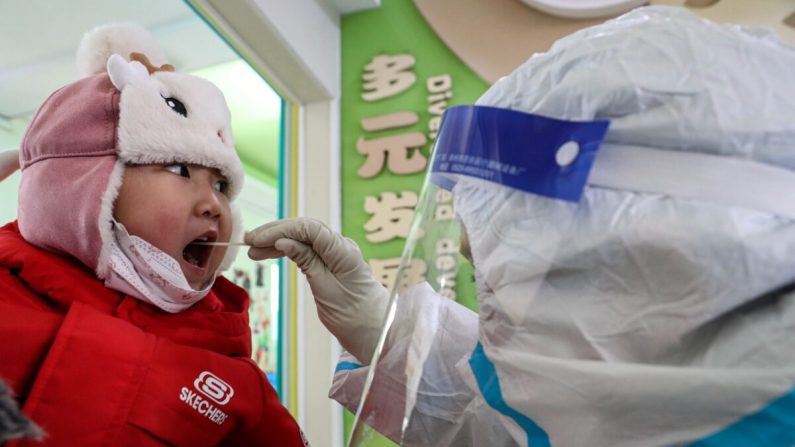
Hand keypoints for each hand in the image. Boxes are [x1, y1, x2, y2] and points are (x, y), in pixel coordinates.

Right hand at [246, 218, 387, 363]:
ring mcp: (336, 252)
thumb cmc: (353, 314)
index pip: (309, 229)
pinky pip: (306, 248)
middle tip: (248, 241)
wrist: (374, 329)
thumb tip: (284, 241)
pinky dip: (287, 250)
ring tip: (253, 250)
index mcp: (343, 251)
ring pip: (302, 238)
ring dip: (277, 241)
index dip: (281, 230)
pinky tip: (270, 253)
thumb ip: (307, 262)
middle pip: (304, 229)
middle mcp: (340, 246)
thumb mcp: (325, 290)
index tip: (259, 240)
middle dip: (275, 232)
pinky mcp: (330, 261)